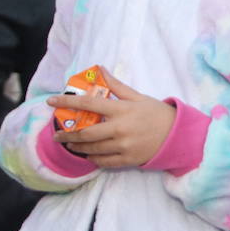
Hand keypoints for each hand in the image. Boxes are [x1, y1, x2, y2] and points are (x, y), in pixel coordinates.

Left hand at [48, 70, 175, 167]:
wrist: (178, 135)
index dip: (67, 102)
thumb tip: (99, 69)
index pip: (89, 104)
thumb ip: (116, 86)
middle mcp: (120, 129)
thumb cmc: (156, 113)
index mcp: (122, 110)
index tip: (51, 102)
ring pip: (91, 149)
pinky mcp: (127, 160)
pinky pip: (103, 161)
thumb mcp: (138, 97)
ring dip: (77, 147)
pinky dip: (92, 158)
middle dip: (67, 134)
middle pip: (85, 133)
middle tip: (57, 134)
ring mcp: (123, 147)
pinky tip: (88, 154)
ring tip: (71, 144)